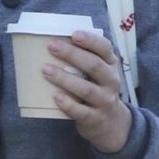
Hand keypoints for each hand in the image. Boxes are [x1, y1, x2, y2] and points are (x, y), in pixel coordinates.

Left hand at [45, 30, 133, 154]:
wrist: (110, 123)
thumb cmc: (96, 90)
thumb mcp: (98, 73)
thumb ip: (84, 60)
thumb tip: (54, 43)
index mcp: (111, 65)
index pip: (105, 48)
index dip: (90, 40)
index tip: (74, 34)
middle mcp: (111, 81)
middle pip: (94, 65)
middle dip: (72, 54)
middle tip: (52, 46)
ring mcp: (105, 101)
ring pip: (86, 88)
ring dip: (65, 78)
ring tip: (46, 70)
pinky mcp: (95, 118)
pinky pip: (81, 111)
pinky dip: (68, 104)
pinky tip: (55, 96)